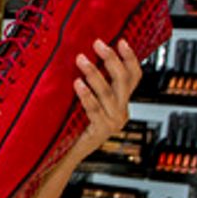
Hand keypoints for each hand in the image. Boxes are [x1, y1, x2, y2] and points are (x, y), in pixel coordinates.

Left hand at [68, 38, 141, 163]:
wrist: (63, 157)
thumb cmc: (70, 127)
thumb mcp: (85, 103)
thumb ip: (91, 86)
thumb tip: (83, 56)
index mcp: (121, 104)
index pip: (134, 77)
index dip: (130, 58)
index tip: (122, 41)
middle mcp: (121, 112)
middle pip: (123, 80)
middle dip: (111, 59)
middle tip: (97, 44)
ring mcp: (112, 123)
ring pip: (108, 92)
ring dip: (94, 73)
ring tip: (81, 59)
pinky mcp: (100, 132)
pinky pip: (94, 109)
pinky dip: (86, 95)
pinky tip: (77, 83)